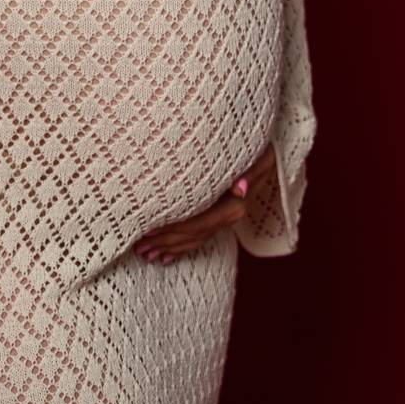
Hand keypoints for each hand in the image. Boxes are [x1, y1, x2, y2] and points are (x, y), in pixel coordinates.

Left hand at [133, 143, 276, 265]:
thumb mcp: (255, 154)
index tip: (146, 230)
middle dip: (164, 241)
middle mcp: (230, 215)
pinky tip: (165, 255)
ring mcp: (225, 218)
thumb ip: (249, 169)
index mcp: (233, 204)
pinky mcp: (220, 216)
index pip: (197, 223)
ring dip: (169, 247)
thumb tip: (240, 188)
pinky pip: (200, 237)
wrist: (266, 149)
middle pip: (192, 235)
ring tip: (145, 252)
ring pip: (195, 239)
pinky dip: (182, 247)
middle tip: (138, 246)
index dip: (171, 229)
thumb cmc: (253, 148)